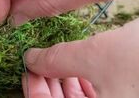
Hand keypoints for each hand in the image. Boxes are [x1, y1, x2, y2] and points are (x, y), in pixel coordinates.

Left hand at [24, 19, 138, 97]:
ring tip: (51, 63)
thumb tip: (31, 58)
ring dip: (61, 84)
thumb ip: (58, 59)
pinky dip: (78, 84)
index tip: (27, 69)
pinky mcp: (122, 96)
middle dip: (46, 85)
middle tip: (36, 62)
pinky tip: (72, 70)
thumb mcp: (97, 56)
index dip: (35, 91)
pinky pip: (94, 97)